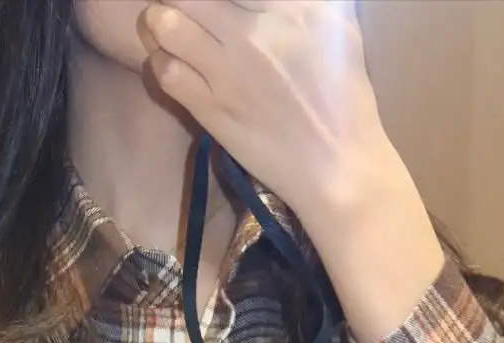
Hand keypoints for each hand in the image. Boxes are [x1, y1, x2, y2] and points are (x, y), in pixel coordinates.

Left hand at [142, 0, 384, 228]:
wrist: (334, 164)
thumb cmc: (342, 95)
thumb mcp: (336, 27)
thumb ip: (298, 1)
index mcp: (293, 6)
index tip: (211, 2)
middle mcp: (256, 32)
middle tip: (183, 7)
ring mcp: (229, 71)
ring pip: (167, 24)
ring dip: (160, 22)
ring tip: (168, 27)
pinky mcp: (212, 108)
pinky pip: (165, 72)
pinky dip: (161, 62)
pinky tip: (173, 63)